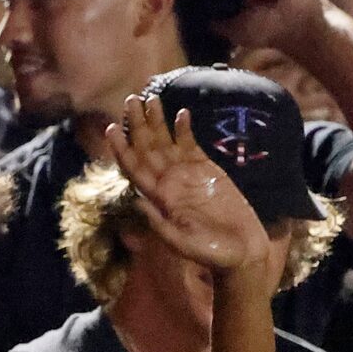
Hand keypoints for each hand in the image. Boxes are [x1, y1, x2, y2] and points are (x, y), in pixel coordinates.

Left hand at [100, 92, 271, 274]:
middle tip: (130, 99)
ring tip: (150, 98)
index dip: (121, 149)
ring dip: (156, 122)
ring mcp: (187, 175)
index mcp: (159, 200)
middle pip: (146, 149)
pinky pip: (191, 146)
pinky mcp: (208, 170)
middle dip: (136, 125)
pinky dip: (185, 130)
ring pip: (166, 143)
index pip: (134, 169)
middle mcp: (168, 184)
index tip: (111, 128)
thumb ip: (161, 224)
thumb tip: (138, 200)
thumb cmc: (212, 253)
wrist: (241, 252)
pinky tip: (180, 113)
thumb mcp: (184, 243)